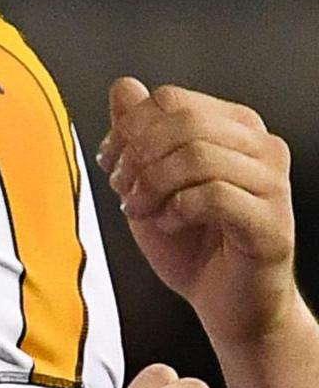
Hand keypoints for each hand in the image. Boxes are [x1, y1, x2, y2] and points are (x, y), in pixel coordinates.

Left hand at [100, 78, 299, 345]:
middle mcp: (262, 146)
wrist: (223, 300)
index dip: (127, 130)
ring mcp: (274, 182)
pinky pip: (214, 195)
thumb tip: (125, 87)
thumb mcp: (147, 179)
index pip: (169, 99)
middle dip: (137, 156)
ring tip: (141, 210)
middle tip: (124, 189)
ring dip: (153, 185)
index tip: (112, 164)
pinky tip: (169, 223)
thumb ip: (136, 133)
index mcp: (234, 127)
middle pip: (182, 121)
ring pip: (198, 155)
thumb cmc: (189, 241)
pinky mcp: (272, 221)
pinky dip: (176, 209)